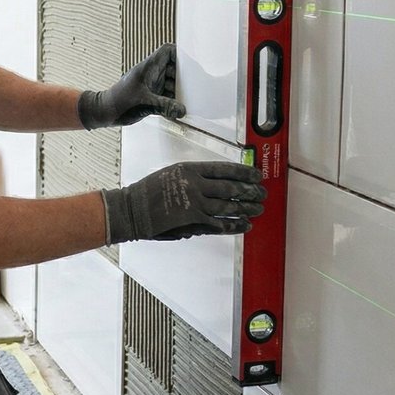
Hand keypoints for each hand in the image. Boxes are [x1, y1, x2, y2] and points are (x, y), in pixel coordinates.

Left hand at [79, 43, 185, 128]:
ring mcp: (151, 84)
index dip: (180, 55)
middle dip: (183, 78)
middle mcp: (151, 74)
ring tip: (187, 102)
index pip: (168, 51)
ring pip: (171, 83)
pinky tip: (176, 111)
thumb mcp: (145, 104)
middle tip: (194, 88)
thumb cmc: (119, 103)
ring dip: (178, 92)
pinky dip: (172, 101)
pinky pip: (166, 95)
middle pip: (173, 68)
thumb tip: (183, 110)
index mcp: (149, 67)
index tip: (191, 67)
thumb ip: (165, 106)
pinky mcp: (150, 96)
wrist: (104, 113)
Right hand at [103, 161, 263, 242]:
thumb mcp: (172, 174)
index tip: (257, 175)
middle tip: (262, 194)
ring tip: (258, 209)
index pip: (225, 169)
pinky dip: (234, 225)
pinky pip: (220, 224)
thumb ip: (195, 179)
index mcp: (191, 169)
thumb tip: (217, 186)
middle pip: (231, 188)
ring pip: (229, 207)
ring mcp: (196, 204)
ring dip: (246, 209)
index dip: (244, 173)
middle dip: (250, 192)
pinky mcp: (194, 221)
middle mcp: (196, 184)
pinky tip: (245, 225)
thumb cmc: (149, 190)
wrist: (132, 209)